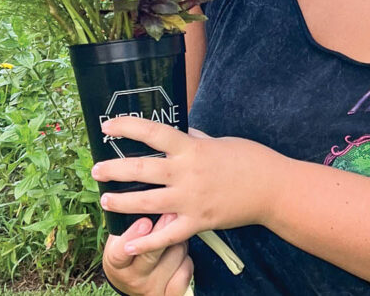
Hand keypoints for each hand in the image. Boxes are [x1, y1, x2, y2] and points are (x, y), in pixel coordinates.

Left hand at [91, 117, 283, 254]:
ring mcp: (191, 200)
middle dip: (114, 170)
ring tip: (105, 201)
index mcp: (192, 149)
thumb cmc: (249, 159)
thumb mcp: (218, 141)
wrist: (273, 188)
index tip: (107, 126)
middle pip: (141, 170)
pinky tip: (128, 244)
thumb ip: (194, 139)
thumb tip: (176, 131)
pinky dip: (146, 241)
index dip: (127, 128)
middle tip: (96, 170)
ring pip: (147, 203)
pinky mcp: (198, 222)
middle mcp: (187, 174)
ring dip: (121, 203)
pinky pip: (167, 235)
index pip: (153, 133)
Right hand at [102, 213, 193, 295]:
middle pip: (150, 255)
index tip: (144, 220)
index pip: (120, 252)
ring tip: (176, 230)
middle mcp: (133, 278)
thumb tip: (139, 195)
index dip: (133, 236)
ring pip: (173, 257)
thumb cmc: (128, 252)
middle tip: (171, 211)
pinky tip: (182, 253)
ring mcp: (151, 287)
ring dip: (178, 240)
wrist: (132, 282)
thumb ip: (126, 222)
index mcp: (116, 262)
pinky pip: (184, 273)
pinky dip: (186, 260)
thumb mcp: (119, 239)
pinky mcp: (167, 294)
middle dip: (162, 230)